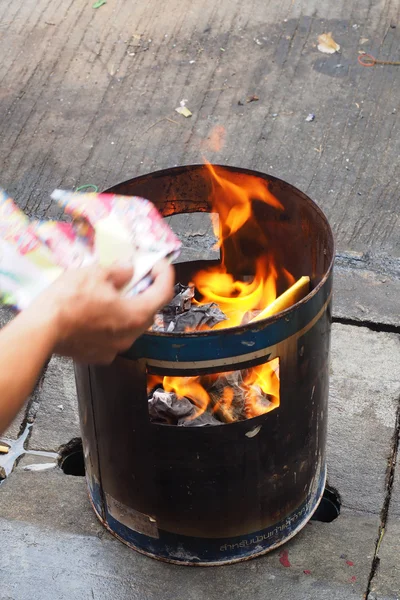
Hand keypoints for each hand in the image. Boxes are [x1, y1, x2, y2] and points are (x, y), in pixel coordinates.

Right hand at [28, 260, 174, 363]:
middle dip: (145, 292)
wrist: (41, 330)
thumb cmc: (67, 302)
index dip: (164, 274)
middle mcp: (130, 335)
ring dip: (127, 309)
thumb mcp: (95, 273)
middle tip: (136, 277)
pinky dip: (111, 324)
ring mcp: (115, 348)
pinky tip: (97, 313)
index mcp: (135, 314)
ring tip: (112, 293)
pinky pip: (113, 337)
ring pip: (131, 325)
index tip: (158, 265)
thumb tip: (128, 269)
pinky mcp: (99, 355)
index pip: (163, 292)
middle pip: (149, 310)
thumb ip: (118, 270)